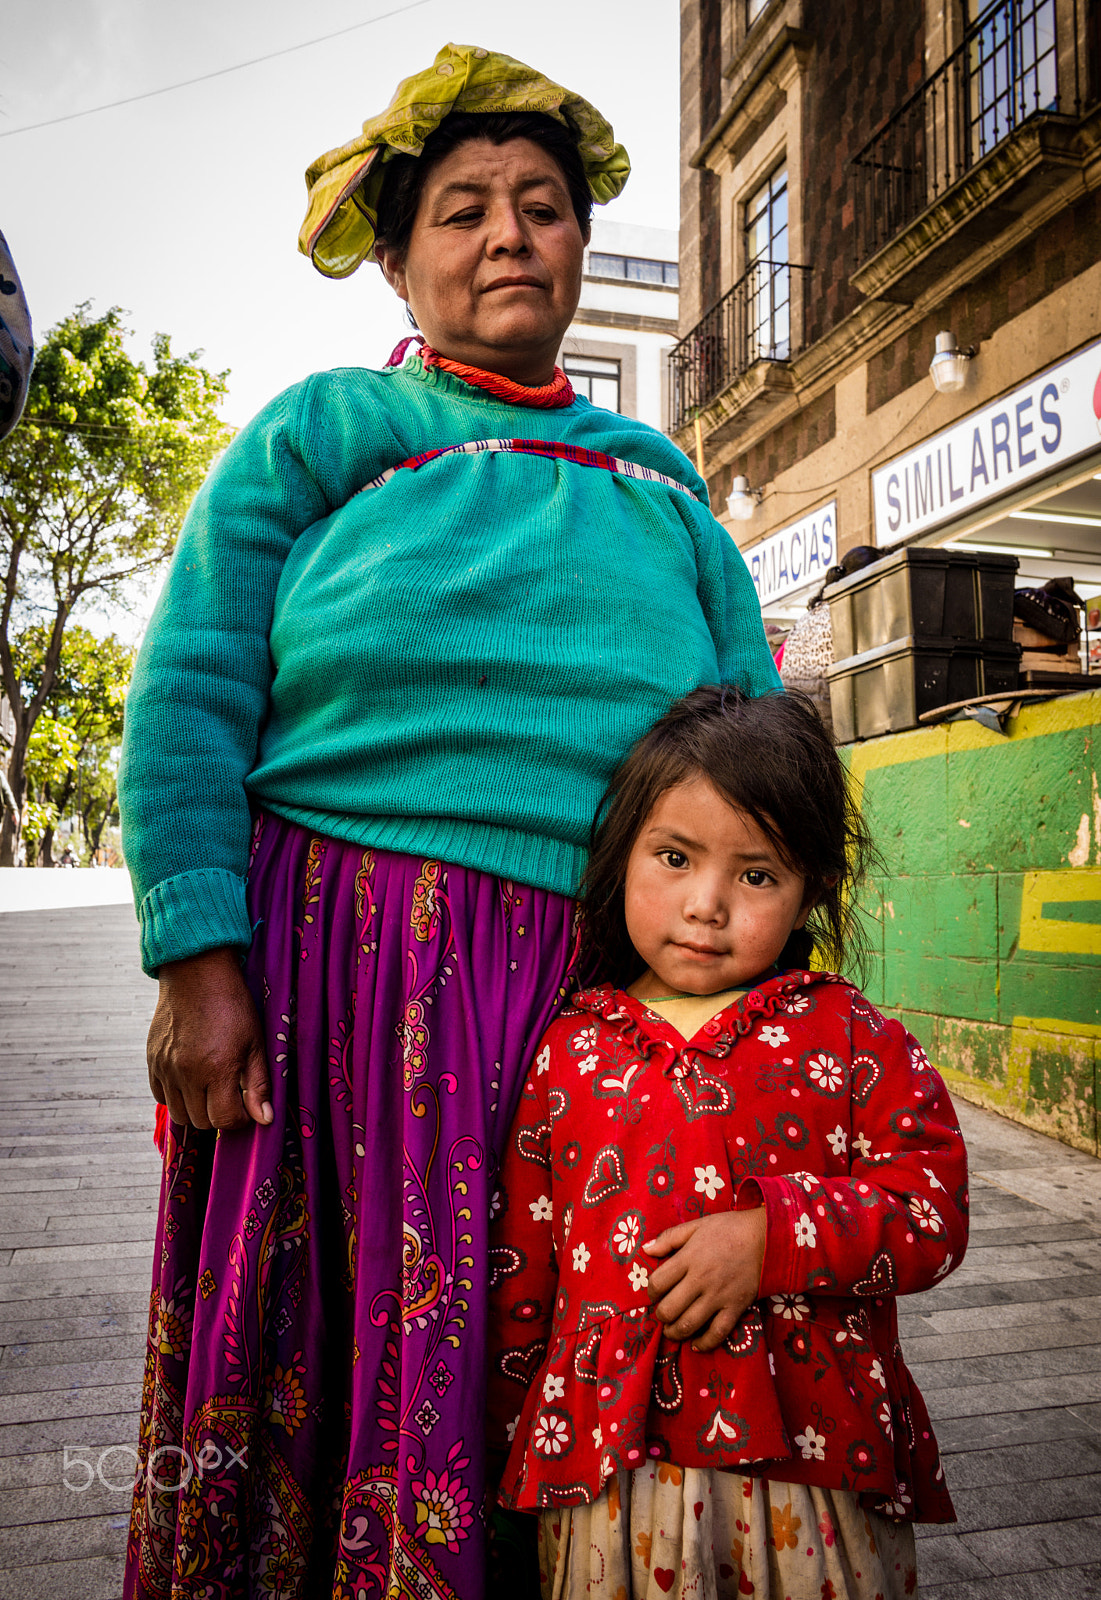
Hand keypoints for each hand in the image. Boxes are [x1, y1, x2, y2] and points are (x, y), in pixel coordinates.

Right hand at [147, 947, 272, 1131]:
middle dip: (219, 1115)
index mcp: (217, 1068)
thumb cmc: (232, 1005)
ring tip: (211, 1088)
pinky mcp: (152, 1060)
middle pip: (201, 1122)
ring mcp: (165, 1068)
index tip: (246, 1106)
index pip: (225, 1120)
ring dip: (197, 1109)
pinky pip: (160, 1096)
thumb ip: (259, 1085)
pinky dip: (175, 1096)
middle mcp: (186, 1073)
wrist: (197, 972)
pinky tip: (191, 1080)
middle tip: (230, 1095)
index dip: (240, 1119)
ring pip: (179, 1114)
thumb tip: (265, 1119)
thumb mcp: (255, 1042)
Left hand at [642, 1209, 766, 1351]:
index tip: (655, 1293)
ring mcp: (718, 1296)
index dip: (651, 1292)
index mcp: (688, 1258)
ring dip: (675, 1333)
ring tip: (672, 1331)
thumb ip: (669, 1237)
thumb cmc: (729, 1229)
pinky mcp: (735, 1307)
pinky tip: (696, 1345)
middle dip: (660, 1316)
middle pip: (669, 1309)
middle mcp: (700, 1280)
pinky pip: (717, 1333)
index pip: (658, 1283)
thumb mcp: (697, 1226)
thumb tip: (646, 1250)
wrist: (767, 1238)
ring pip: (689, 1324)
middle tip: (663, 1313)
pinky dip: (704, 1343)